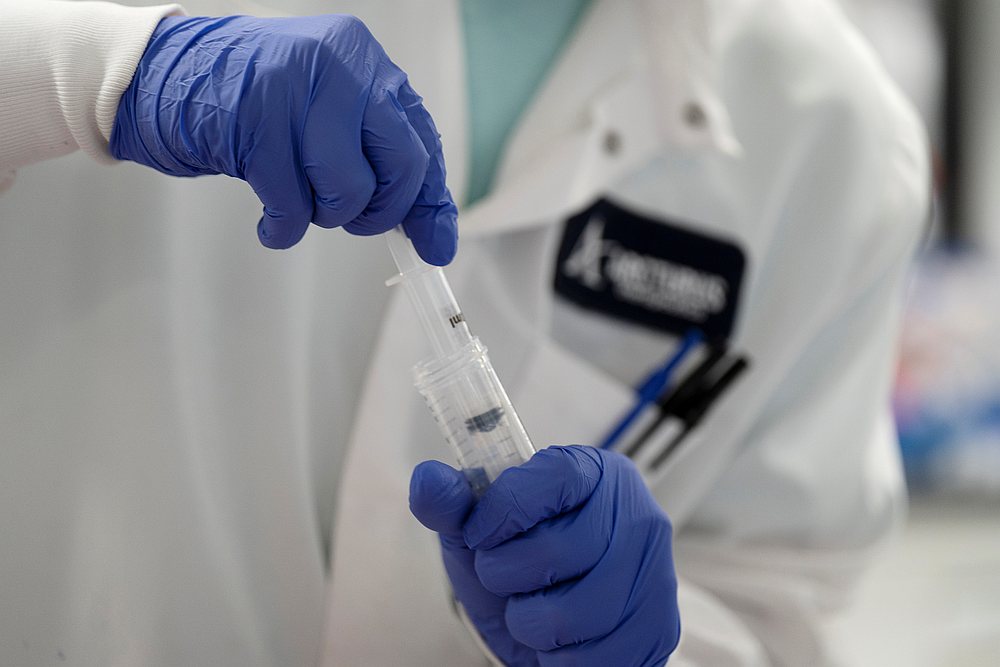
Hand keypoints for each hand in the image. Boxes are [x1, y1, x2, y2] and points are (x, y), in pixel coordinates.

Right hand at [111, 14, 456, 262]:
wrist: (163, 75)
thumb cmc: (251, 104)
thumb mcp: (325, 117)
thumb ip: (376, 159)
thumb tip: (433, 233)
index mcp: (365, 60)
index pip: (422, 140)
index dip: (430, 201)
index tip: (436, 244)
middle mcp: (341, 64)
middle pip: (403, 164)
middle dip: (380, 210)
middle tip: (350, 217)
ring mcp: (298, 86)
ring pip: (350, 188)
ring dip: (324, 214)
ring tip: (295, 198)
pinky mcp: (256, 118)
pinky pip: (293, 204)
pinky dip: (284, 228)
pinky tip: (270, 222)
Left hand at [409, 446, 679, 665]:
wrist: (553, 619)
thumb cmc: (517, 560)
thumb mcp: (479, 529)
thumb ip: (452, 503)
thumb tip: (428, 479)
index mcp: (595, 473)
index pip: (552, 476)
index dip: (503, 510)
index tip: (479, 534)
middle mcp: (638, 515)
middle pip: (560, 550)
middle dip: (507, 574)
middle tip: (502, 578)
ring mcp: (656, 573)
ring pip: (576, 612)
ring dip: (531, 622)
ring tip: (529, 611)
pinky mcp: (662, 627)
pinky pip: (600, 656)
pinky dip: (561, 658)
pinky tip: (556, 641)